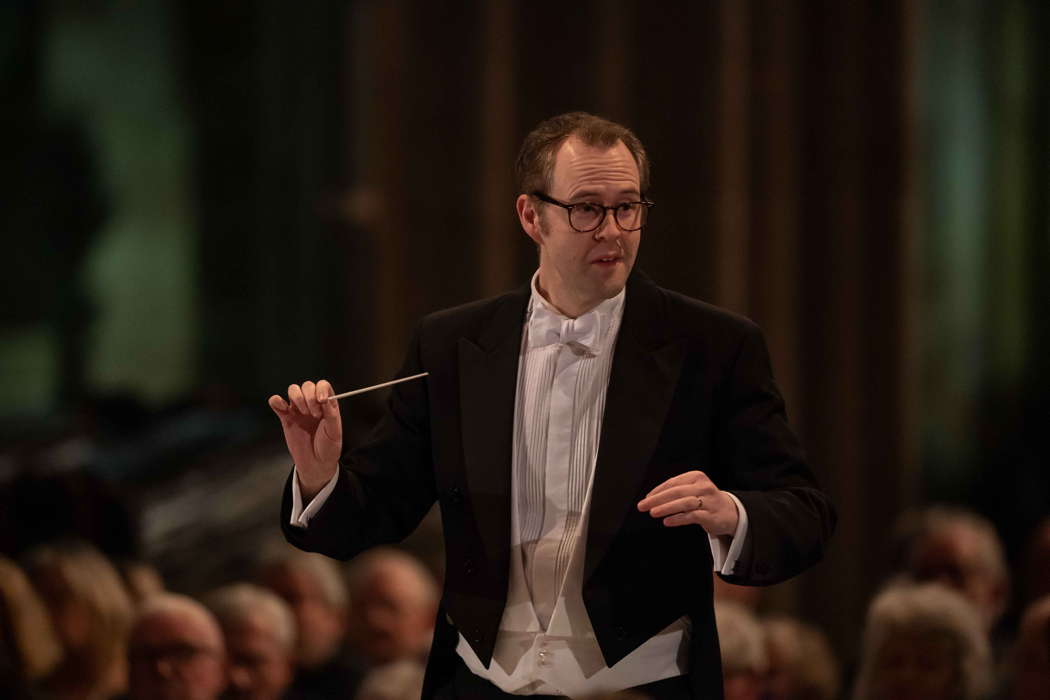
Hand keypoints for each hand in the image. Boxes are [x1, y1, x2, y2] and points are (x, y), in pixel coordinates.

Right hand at [268, 379, 341, 498]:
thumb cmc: (328, 448)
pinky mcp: (286, 418)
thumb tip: (325, 398)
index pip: (323, 385)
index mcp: (327, 405)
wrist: (316, 464)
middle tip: (314, 414)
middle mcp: (313, 404)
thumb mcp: (334, 432)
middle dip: (309, 397)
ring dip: (297, 398)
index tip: (321, 400)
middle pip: (307, 386)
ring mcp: (298, 410)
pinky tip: (282, 408)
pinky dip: (276, 401)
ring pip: (293, 390)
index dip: (320, 389)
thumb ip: (331, 414)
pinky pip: (277, 403)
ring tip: (303, 413)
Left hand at [637, 470, 738, 535]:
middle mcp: (703, 486)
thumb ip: (675, 491)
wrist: (731, 512)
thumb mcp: (693, 490)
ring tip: (653, 513)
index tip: (646, 498)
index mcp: (696, 477)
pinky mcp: (711, 515)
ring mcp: (708, 500)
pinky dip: (678, 518)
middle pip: (676, 492)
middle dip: (657, 499)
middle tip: (643, 506)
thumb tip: (650, 498)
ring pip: (684, 503)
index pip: (673, 482)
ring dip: (666, 508)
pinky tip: (667, 521)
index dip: (657, 491)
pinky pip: (692, 516)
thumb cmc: (706, 500)